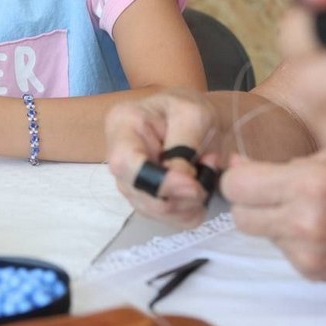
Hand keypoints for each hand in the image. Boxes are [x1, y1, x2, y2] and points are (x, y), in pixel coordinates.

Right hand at [105, 90, 220, 228]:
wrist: (188, 113)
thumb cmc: (188, 107)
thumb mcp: (193, 115)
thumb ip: (184, 148)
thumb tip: (183, 185)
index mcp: (121, 126)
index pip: (125, 163)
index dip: (157, 181)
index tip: (194, 184)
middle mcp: (117, 157)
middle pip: (138, 193)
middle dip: (179, 195)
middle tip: (208, 172)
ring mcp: (128, 181)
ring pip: (154, 210)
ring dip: (188, 202)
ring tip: (205, 172)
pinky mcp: (144, 198)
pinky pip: (167, 218)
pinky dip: (189, 210)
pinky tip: (199, 188)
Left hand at [222, 154, 325, 282]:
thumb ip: (280, 162)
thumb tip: (235, 163)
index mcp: (314, 184)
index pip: (237, 186)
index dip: (240, 176)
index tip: (249, 170)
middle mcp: (308, 222)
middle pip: (238, 214)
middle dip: (248, 199)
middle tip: (271, 188)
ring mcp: (310, 252)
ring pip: (255, 231)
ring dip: (267, 217)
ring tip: (299, 206)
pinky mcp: (312, 271)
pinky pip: (278, 247)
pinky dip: (287, 234)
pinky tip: (315, 224)